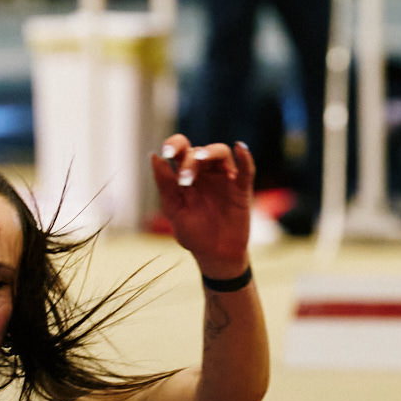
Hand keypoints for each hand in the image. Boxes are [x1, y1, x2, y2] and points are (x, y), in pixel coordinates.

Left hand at [149, 136, 253, 278]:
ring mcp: (225, 178)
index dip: (174, 144)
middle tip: (185, 181)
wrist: (215, 255)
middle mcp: (206, 172)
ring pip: (221, 152)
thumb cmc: (193, 233)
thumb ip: (165, 183)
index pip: (180, 149)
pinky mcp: (242, 188)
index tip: (166, 152)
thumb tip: (154, 155)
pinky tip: (240, 147)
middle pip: (199, 151)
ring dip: (210, 152)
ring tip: (201, 159)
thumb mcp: (174, 209)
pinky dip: (245, 157)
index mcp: (187, 175)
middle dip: (190, 162)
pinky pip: (246, 169)